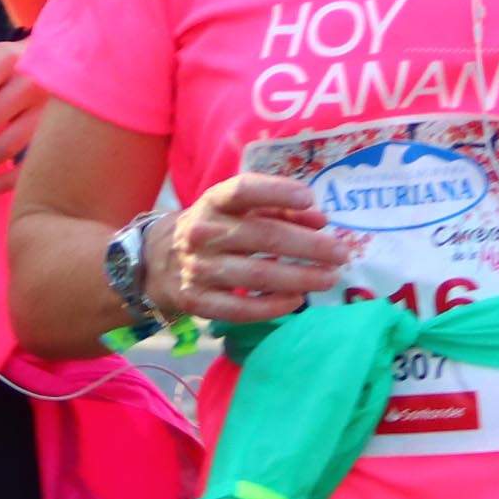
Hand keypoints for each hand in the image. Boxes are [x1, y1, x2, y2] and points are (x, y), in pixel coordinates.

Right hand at [157, 173, 356, 324]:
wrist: (156, 261)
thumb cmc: (214, 229)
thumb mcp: (237, 210)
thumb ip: (278, 210)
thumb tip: (320, 221)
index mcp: (213, 202)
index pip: (244, 190)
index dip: (277, 192)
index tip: (310, 199)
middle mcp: (203, 232)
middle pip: (264, 237)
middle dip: (309, 246)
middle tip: (342, 254)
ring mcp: (198, 269)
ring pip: (258, 275)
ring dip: (300, 278)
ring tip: (329, 279)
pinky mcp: (197, 301)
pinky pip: (240, 308)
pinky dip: (273, 306)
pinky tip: (296, 301)